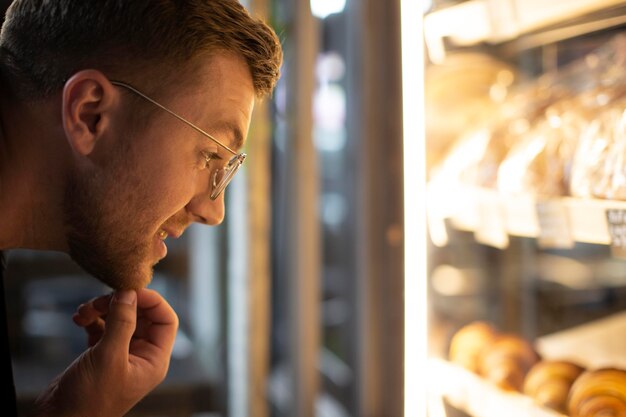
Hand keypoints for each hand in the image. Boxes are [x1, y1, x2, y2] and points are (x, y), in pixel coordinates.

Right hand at [33, 289, 178, 416]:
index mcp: (154, 360)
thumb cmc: (88, 399)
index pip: (166, 320)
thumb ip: (121, 323)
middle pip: (141, 315)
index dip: (151, 301)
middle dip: (120, 303)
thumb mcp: (108, 357)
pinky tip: (78, 320)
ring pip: (120, 319)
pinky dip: (92, 320)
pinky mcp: (101, 354)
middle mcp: (141, 356)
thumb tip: (130, 293)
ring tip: (83, 312)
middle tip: (98, 301)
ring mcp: (121, 355)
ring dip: (102, 309)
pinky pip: (102, 327)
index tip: (129, 289)